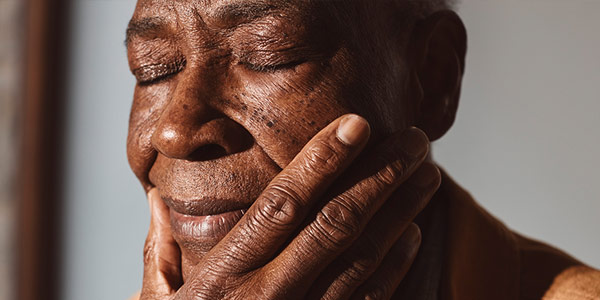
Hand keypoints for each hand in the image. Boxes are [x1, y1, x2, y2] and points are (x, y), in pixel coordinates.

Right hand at [139, 114, 440, 299]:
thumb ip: (160, 252)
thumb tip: (157, 197)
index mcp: (225, 276)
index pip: (282, 204)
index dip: (321, 161)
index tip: (357, 124)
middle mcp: (268, 296)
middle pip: (335, 225)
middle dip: (380, 177)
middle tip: (415, 141)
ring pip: (362, 259)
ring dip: (399, 214)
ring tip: (427, 175)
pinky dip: (396, 268)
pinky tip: (414, 234)